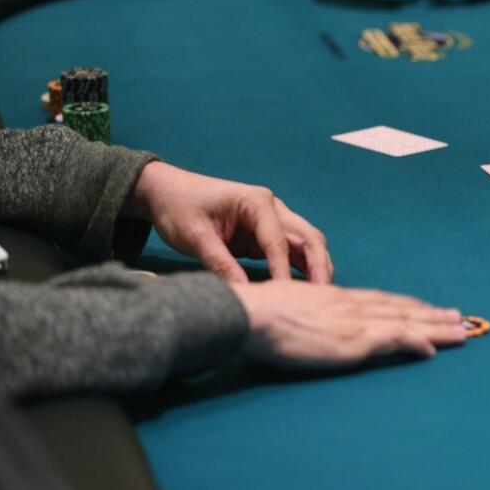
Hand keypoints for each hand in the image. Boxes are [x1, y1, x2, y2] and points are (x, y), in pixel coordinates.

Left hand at [125, 162, 331, 283]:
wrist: (167, 192)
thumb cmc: (179, 208)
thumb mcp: (195, 237)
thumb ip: (221, 263)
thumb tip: (245, 293)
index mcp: (257, 202)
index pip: (278, 242)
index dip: (283, 271)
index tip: (285, 297)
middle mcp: (273, 208)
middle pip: (309, 238)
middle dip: (318, 267)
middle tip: (322, 297)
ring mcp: (273, 221)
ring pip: (307, 244)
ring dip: (316, 268)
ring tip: (320, 297)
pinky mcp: (266, 235)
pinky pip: (293, 251)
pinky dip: (302, 268)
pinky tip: (307, 289)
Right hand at [231, 280, 464, 366]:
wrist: (251, 314)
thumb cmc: (259, 315)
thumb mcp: (290, 308)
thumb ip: (308, 315)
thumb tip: (312, 324)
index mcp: (337, 298)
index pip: (382, 300)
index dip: (407, 305)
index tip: (426, 307)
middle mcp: (353, 306)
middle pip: (402, 308)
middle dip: (432, 314)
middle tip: (459, 317)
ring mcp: (356, 322)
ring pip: (407, 321)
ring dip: (437, 327)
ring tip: (461, 331)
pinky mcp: (355, 340)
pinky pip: (395, 338)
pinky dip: (416, 342)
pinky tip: (433, 349)